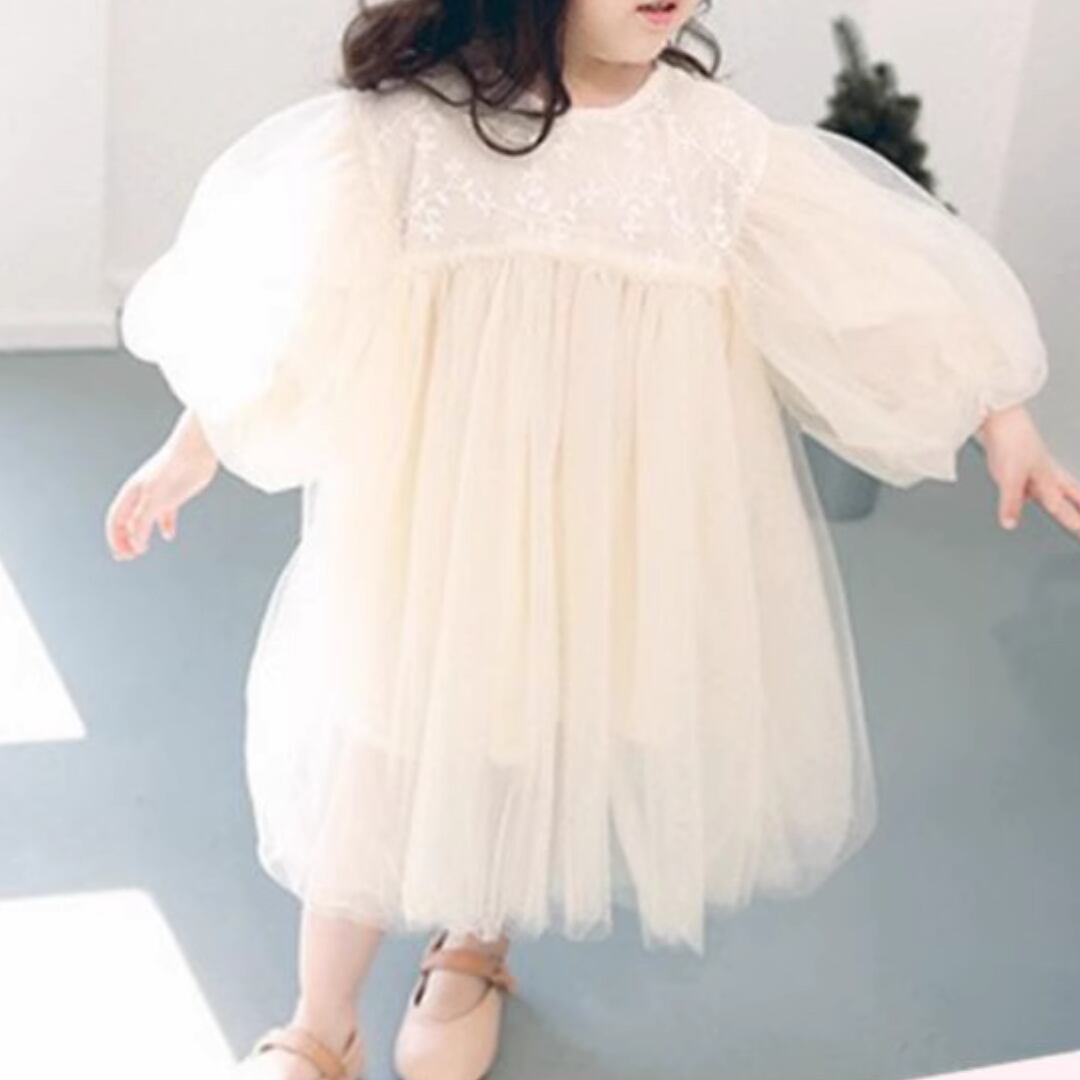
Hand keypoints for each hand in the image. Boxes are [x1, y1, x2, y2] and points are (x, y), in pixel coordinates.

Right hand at [105, 419, 218, 559]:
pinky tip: (169, 535)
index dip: (115, 538)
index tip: (122, 555)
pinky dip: (165, 525)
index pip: (115, 519)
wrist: (195, 450)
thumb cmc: (173, 468)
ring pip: (144, 518)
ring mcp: (158, 494)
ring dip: (141, 535)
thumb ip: (143, 522)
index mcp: (131, 493)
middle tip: (128, 556)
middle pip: (126, 520)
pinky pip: (165, 513)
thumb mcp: (154, 499)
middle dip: (124, 539)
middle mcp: (142, 494)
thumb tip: (136, 544)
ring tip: (142, 549)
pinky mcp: (175, 493)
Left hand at [975, 404, 1079, 535]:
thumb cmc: (1011, 442)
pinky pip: (1039, 478)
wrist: (1001, 418)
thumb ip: (1011, 502)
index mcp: (1047, 479)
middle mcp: (1045, 473)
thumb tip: (1010, 524)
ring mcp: (1035, 466)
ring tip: (1077, 502)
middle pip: (1068, 492)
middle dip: (1077, 505)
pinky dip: (1043, 487)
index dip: (1072, 518)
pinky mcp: (1023, 462)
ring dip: (1069, 493)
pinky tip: (1034, 492)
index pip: (1062, 505)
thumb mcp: (1010, 477)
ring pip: (1057, 483)